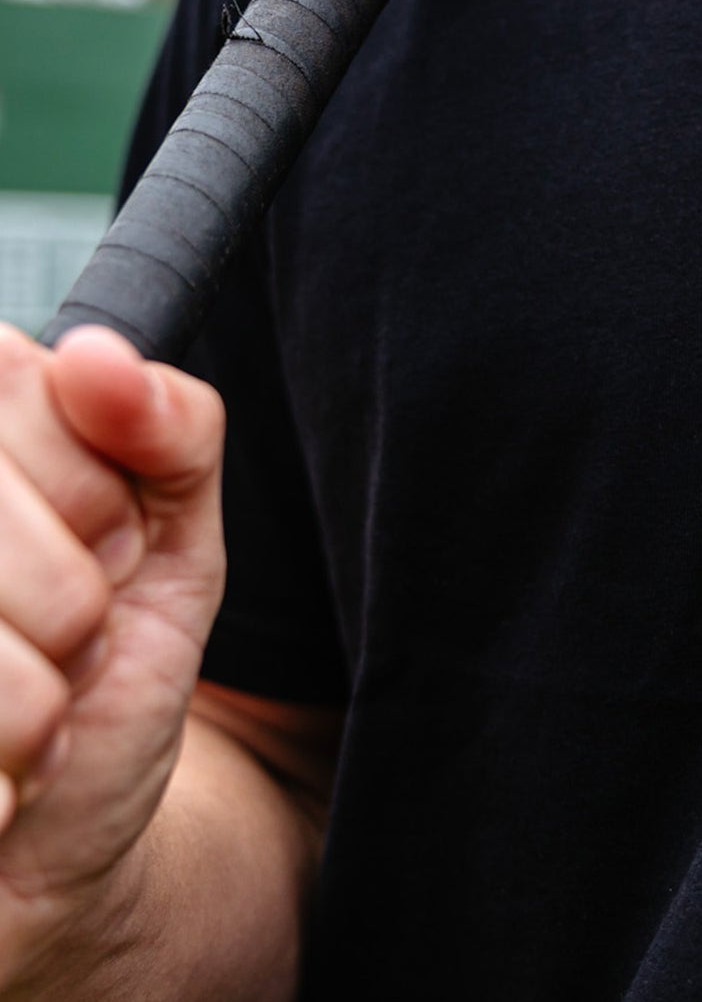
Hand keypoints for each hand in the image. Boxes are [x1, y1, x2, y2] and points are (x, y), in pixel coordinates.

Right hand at [0, 323, 224, 978]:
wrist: (52, 853)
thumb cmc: (106, 679)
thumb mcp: (176, 539)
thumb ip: (172, 432)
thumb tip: (99, 356)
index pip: (18, 382)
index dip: (93, 490)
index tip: (104, 544)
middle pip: (9, 518)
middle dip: (75, 596)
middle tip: (67, 638)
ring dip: (37, 694)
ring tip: (29, 707)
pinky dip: (6, 767)